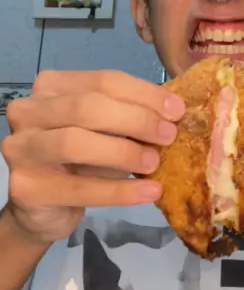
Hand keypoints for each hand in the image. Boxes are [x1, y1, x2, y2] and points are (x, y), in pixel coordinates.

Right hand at [1, 70, 184, 243]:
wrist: (44, 209)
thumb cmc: (81, 161)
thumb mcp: (105, 132)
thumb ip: (130, 116)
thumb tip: (174, 110)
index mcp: (51, 87)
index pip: (103, 81)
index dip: (144, 94)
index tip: (177, 111)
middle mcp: (28, 111)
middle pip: (87, 107)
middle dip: (136, 119)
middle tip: (169, 136)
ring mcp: (20, 149)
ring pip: (76, 143)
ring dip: (123, 152)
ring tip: (154, 164)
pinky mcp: (25, 188)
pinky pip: (78, 188)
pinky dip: (119, 191)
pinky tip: (148, 192)